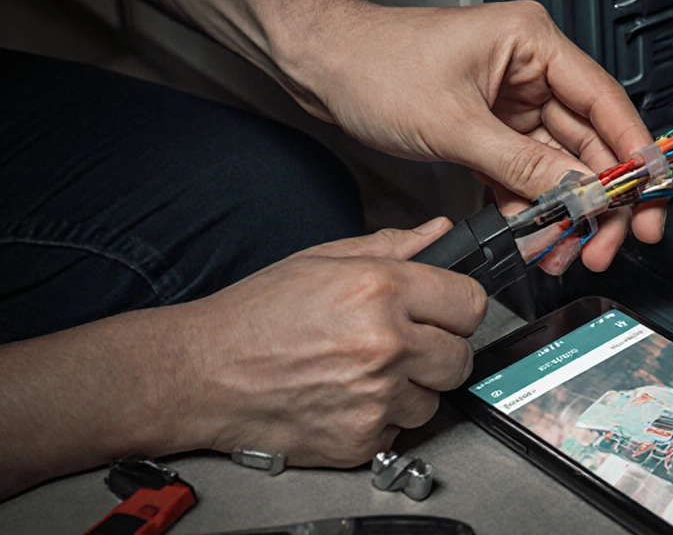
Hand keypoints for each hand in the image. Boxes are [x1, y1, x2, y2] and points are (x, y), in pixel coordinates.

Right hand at [168, 218, 485, 467]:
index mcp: (381, 290)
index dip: (458, 307)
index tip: (445, 311)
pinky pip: (401, 430)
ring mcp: (375, 397)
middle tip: (403, 343)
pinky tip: (348, 396)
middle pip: (461, 357)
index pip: (471, 303)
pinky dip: (381, 419)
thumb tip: (437, 232)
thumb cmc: (254, 316)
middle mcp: (385, 345)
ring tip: (365, 371)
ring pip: (434, 399)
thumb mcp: (322, 260)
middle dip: (439, 350)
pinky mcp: (360, 440)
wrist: (201, 374)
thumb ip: (391, 246)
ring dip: (410, 388)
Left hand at [297, 0, 664, 270]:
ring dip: (566, 213)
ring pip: (561, 167)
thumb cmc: (374, 64)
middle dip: (601, 198)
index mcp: (533, 42)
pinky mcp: (492, 132)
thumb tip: (576, 193)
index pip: (604, 101)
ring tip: (568, 252)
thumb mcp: (454, 122)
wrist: (322, 67)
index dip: (634, 152)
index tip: (652, 195)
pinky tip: (536, 240)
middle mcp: (531, 71)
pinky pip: (528, 176)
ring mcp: (512, 104)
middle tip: (611, 242)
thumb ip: (521, 163)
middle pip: (590, 142)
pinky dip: (532, 210)